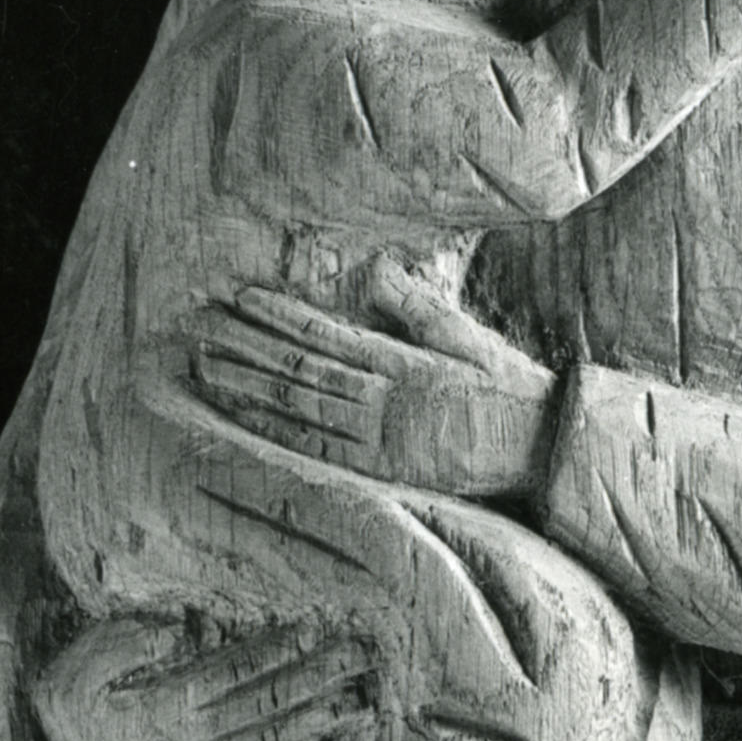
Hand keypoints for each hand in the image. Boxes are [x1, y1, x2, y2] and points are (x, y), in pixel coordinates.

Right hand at [34, 614, 377, 740]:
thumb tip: (183, 627)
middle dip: (316, 679)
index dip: (274, 650)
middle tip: (359, 655)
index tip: (313, 627)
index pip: (232, 673)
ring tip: (358, 701)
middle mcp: (187, 740)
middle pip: (263, 706)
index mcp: (165, 703)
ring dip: (316, 722)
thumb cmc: (81, 685)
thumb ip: (135, 640)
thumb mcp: (92, 654)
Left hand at [190, 286, 557, 501]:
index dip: (276, 316)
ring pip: (297, 408)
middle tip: (198, 326)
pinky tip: (241, 421)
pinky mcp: (381, 473)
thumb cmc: (507, 390)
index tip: (238, 297)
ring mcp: (377, 439)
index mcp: (401, 360)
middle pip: (299, 368)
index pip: (324, 333)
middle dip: (244, 346)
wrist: (543, 449)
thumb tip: (377, 266)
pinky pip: (315, 453)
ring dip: (247, 387)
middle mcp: (381, 399)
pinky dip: (273, 435)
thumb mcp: (467, 336)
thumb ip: (417, 306)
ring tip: (205, 366)